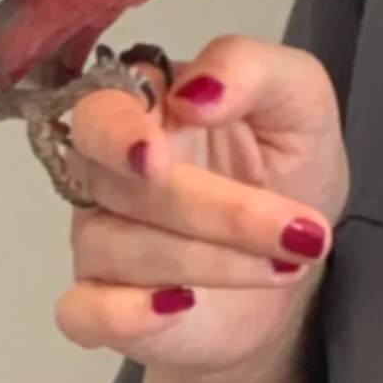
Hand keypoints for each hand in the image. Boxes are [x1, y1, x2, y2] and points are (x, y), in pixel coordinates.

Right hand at [52, 35, 349, 382]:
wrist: (296, 261)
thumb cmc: (289, 169)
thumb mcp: (301, 102)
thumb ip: (251, 69)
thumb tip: (194, 92)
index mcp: (147, 107)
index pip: (103, 107)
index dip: (121, 133)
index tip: (159, 157)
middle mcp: (110, 169)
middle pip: (117, 182)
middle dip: (207, 209)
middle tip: (291, 231)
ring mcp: (101, 237)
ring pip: (120, 247)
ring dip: (214, 260)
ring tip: (287, 262)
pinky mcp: (103, 305)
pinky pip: (82, 312)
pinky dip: (124, 313)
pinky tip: (178, 306)